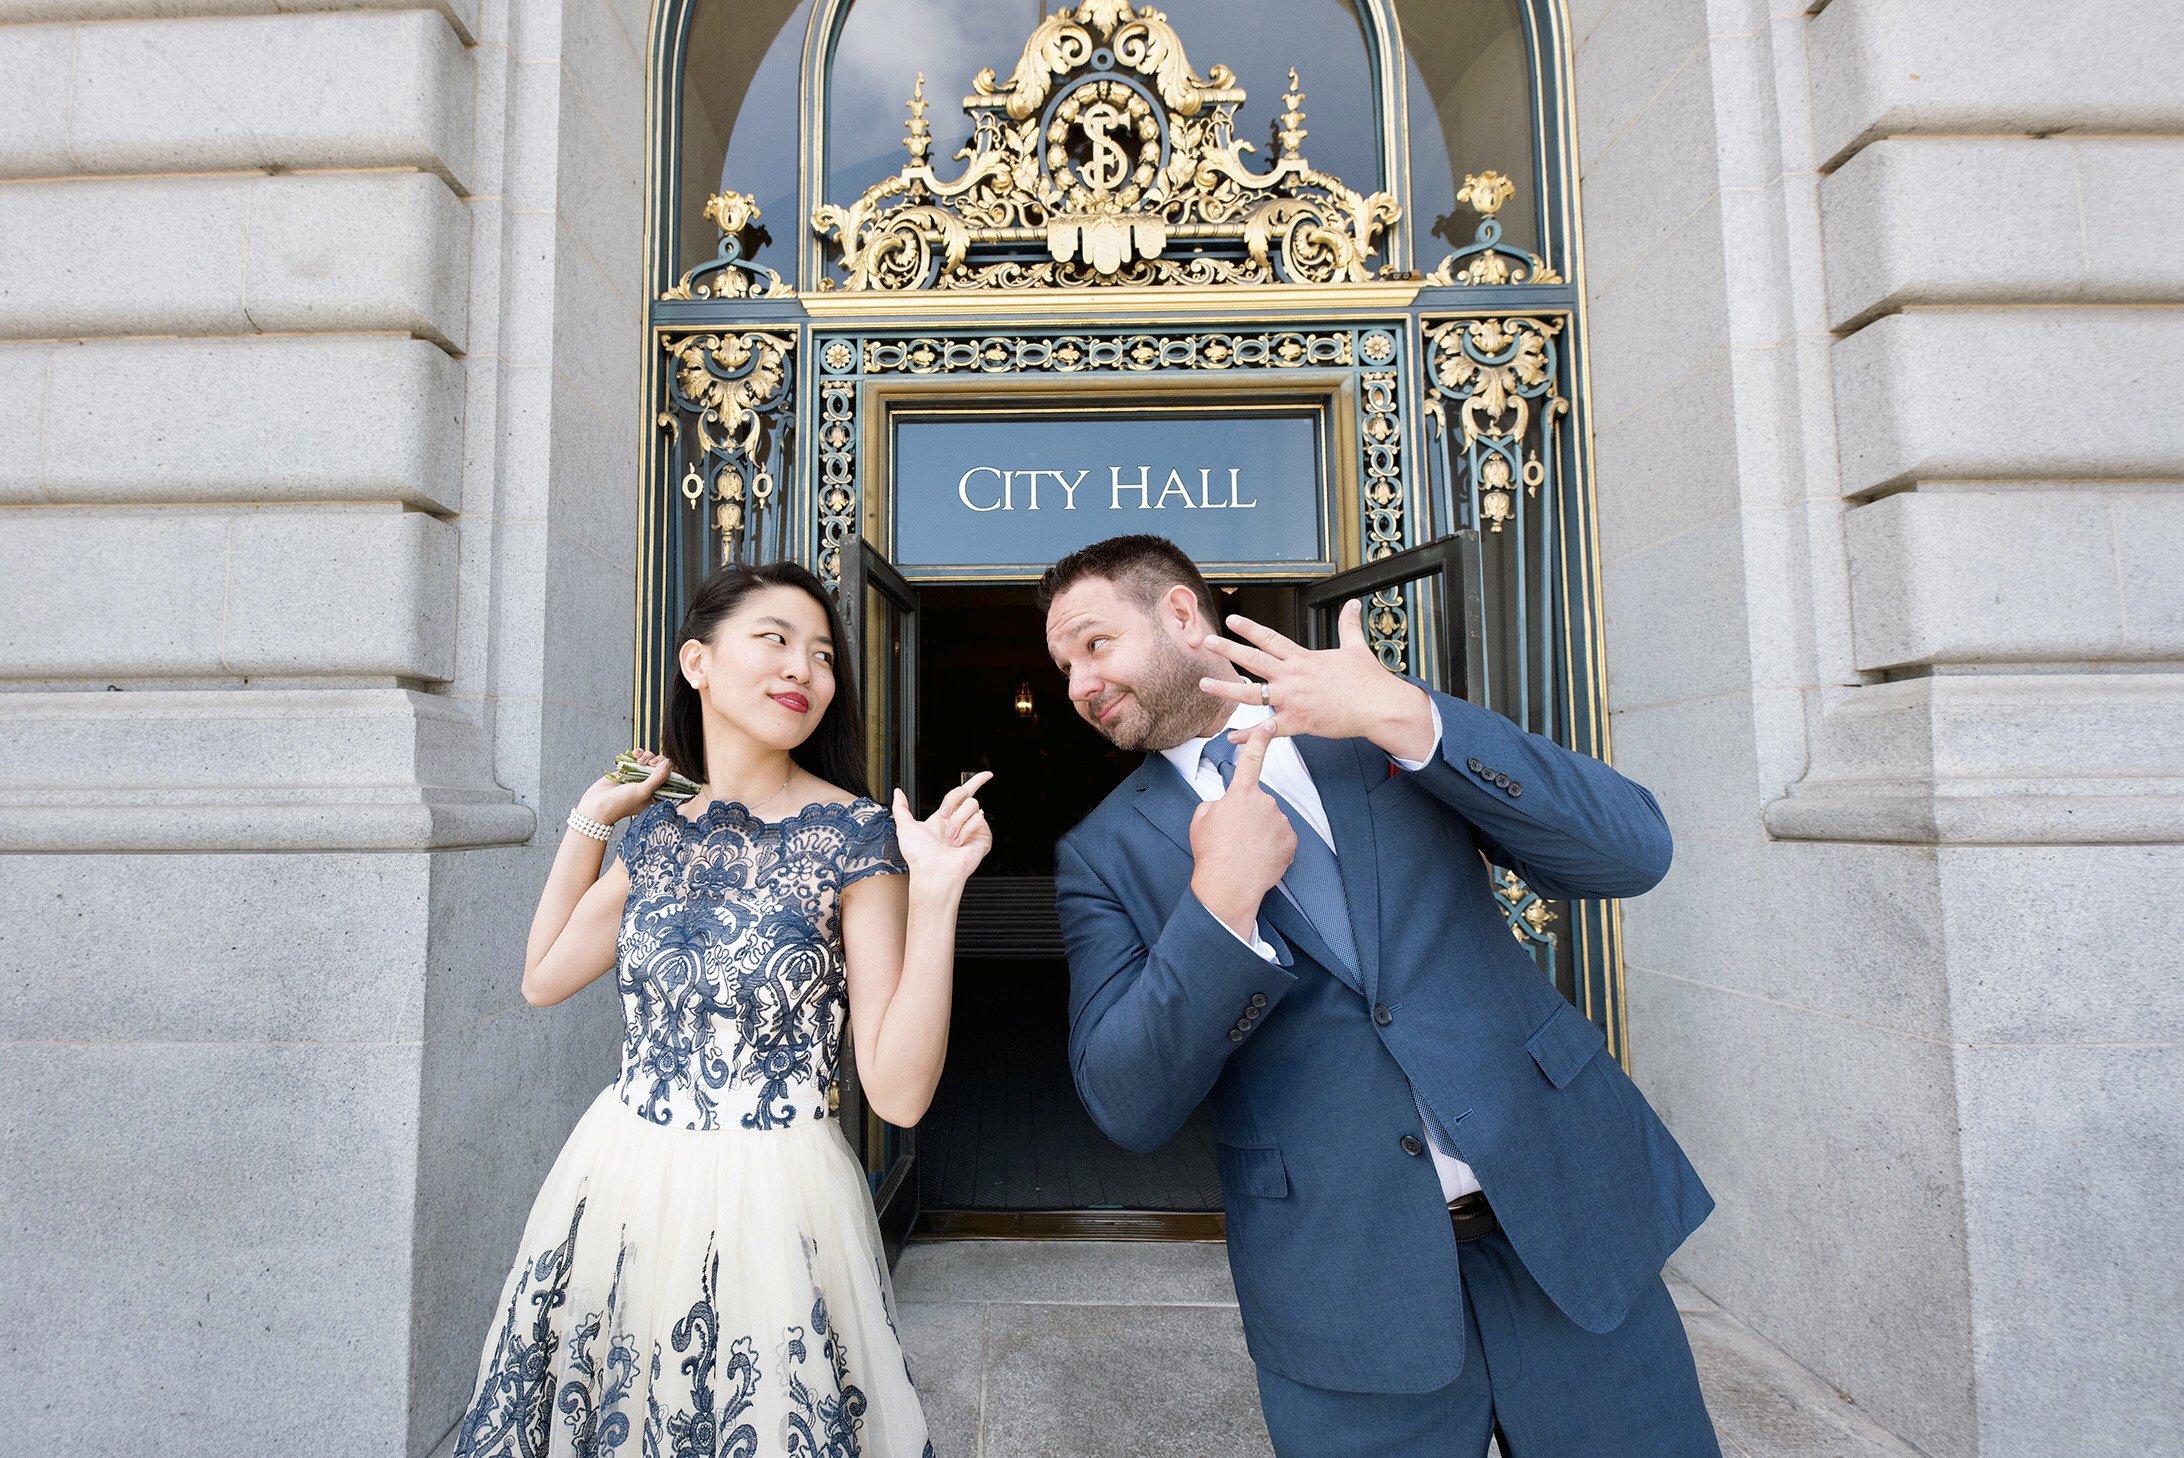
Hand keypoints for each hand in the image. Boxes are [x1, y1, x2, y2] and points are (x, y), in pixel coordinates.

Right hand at [575, 749, 671, 825]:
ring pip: (649, 760)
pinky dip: (637, 753)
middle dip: (657, 761)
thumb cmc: (621, 803)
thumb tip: (669, 763)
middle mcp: (649, 786)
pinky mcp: (628, 770)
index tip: (664, 765)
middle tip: (650, 763)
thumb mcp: (643, 791)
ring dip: (647, 756)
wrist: (596, 805)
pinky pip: (637, 758)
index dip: (670, 769)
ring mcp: (638, 777)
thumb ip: (658, 778)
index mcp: (657, 795)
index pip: (671, 779)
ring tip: (639, 760)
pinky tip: (635, 753)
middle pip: (661, 767)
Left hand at [893, 771, 993, 886]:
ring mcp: (973, 829)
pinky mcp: (983, 838)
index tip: (988, 775)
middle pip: (965, 794)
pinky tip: (960, 843)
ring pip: (973, 806)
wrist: (933, 873)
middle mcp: (960, 821)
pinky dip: (966, 831)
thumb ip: (901, 808)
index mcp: (946, 817)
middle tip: (943, 816)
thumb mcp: (905, 827)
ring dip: (957, 821)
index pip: (963, 793)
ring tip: (950, 838)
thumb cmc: (919, 856)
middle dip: (952, 801)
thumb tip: (897, 792)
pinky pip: (979, 820)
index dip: (977, 781)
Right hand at [1188, 723, 1295, 937]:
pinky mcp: (1291, 840)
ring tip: (1246, 851)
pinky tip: (1259, 858)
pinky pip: (1282, 838)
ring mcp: (1280, 821)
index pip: (1252, 758)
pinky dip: (1273, 846)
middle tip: (1235, 837)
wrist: (1229, 886)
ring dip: (1262, 832)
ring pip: (1271, 820)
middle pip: (1259, 802)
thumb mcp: (1201, 819)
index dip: (1260, 738)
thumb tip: (1226, 803)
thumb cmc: (1212, 853)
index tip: (1268, 724)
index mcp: (1241, 794)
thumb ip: (1216, 802)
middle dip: (1250, 815)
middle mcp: (1265, 802)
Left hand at [1200, 600, 1436, 760]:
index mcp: (1303, 658)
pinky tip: (1232, 738)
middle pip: (1253, 659)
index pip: (1270, 638)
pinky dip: (1249, 736)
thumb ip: (1349, 625)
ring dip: (1226, 689)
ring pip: (1252, 693)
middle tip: (1206, 641)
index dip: (1249, 628)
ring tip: (1204, 684)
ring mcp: (1293, 699)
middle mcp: (1294, 675)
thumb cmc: (1369, 680)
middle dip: (1227, 649)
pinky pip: (1268, 730)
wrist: (1380, 706)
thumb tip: (1353, 603)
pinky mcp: (1299, 722)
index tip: (1231, 620)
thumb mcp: (1356, 647)